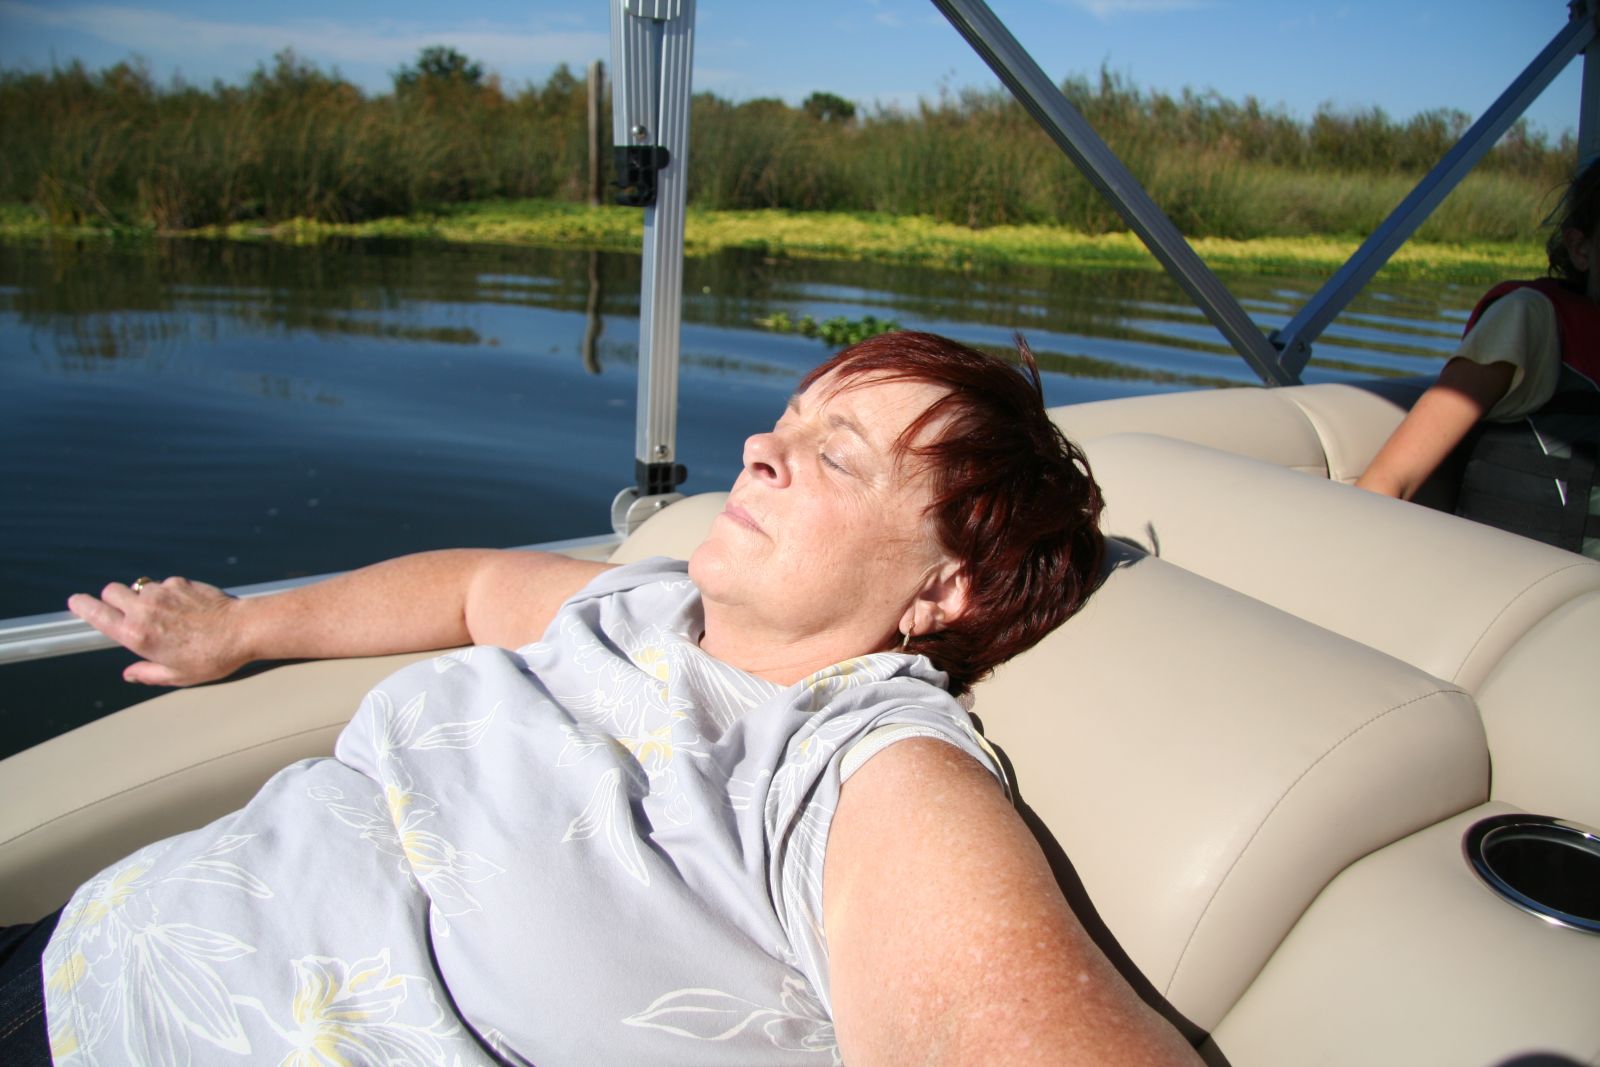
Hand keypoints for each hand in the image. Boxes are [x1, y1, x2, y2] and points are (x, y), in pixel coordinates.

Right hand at [67, 577, 250, 685]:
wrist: (243, 630)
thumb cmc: (212, 657)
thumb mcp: (177, 676)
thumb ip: (147, 674)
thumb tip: (130, 674)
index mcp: (137, 635)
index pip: (97, 615)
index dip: (82, 606)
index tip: (76, 603)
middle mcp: (145, 610)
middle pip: (111, 591)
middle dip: (112, 599)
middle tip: (126, 612)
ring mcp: (163, 592)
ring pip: (137, 586)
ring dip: (142, 596)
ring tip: (163, 614)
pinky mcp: (180, 582)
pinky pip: (164, 584)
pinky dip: (167, 593)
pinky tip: (186, 608)